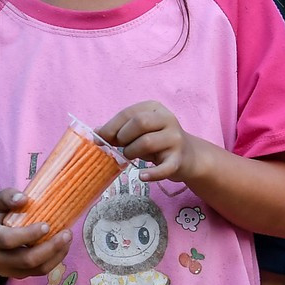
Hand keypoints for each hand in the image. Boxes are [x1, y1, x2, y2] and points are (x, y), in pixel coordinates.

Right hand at [0, 190, 70, 279]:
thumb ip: (8, 196)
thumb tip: (23, 199)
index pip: (7, 240)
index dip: (28, 235)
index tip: (47, 225)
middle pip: (26, 259)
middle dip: (50, 248)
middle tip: (67, 233)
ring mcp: (6, 270)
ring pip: (36, 269)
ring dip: (56, 255)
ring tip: (68, 238)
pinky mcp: (18, 275)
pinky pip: (40, 271)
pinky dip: (55, 260)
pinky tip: (62, 247)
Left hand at [100, 100, 220, 187]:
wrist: (188, 156)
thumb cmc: (157, 142)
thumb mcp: (139, 131)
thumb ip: (120, 129)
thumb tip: (96, 132)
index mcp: (154, 108)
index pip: (129, 113)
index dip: (111, 126)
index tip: (100, 138)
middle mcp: (167, 119)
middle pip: (140, 123)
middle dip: (123, 136)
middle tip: (119, 147)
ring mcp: (175, 139)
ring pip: (147, 143)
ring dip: (131, 152)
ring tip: (130, 157)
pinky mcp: (179, 159)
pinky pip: (164, 168)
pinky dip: (151, 174)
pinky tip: (141, 176)